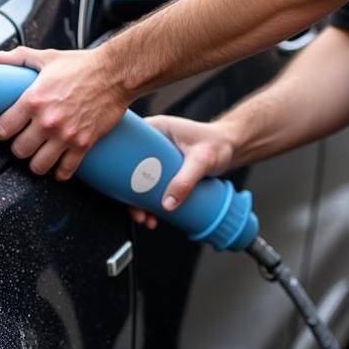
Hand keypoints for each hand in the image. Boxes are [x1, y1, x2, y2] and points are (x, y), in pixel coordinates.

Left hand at [0, 45, 129, 179]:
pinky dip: (60, 172)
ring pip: (38, 165)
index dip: (1, 131)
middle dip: (18, 148)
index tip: (5, 131)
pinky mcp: (83, 144)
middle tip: (23, 143)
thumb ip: (20, 58)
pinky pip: (65, 170)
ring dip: (36, 163)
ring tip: (39, 156)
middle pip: (19, 150)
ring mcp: (65, 135)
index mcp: (34, 100)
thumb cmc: (84, 66)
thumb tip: (0, 58)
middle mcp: (47, 121)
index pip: (3, 128)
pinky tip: (58, 167)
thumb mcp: (48, 58)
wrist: (116, 74)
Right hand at [128, 115, 234, 229]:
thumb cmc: (218, 144)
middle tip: (137, 211)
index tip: (119, 188)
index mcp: (154, 129)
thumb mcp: (201, 161)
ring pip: (138, 181)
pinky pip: (150, 186)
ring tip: (147, 218)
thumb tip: (167, 204)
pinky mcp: (164, 169)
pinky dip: (149, 202)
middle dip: (128, 194)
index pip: (125, 144)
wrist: (232, 147)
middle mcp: (151, 142)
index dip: (116, 166)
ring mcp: (157, 157)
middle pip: (128, 168)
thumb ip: (185, 181)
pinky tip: (154, 215)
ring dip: (138, 202)